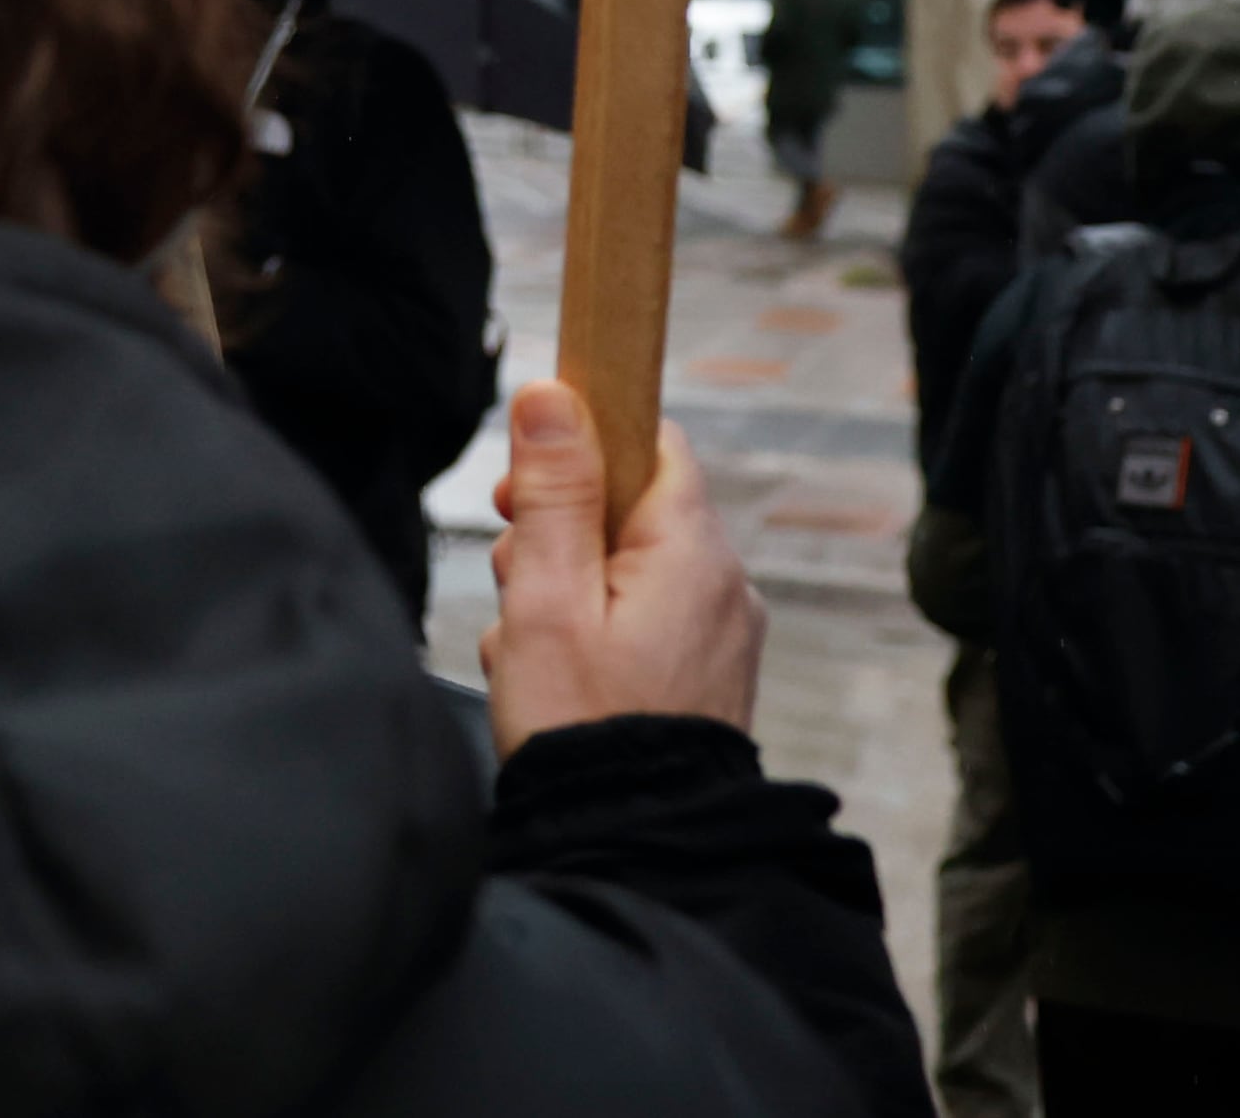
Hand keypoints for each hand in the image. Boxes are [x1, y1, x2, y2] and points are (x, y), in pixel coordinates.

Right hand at [481, 380, 762, 751]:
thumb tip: (552, 392)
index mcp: (691, 551)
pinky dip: (599, 628)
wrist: (634, 847)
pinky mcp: (711, 675)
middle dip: (559, 530)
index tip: (523, 491)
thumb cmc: (583, 724)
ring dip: (571, 585)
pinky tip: (562, 677)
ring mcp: (724, 634)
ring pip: (631, 565)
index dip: (580, 445)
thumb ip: (553, 492)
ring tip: (533, 645)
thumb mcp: (546, 597)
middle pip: (631, 505)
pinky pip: (648, 618)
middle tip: (514, 581)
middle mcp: (725, 584)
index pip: (649, 437)